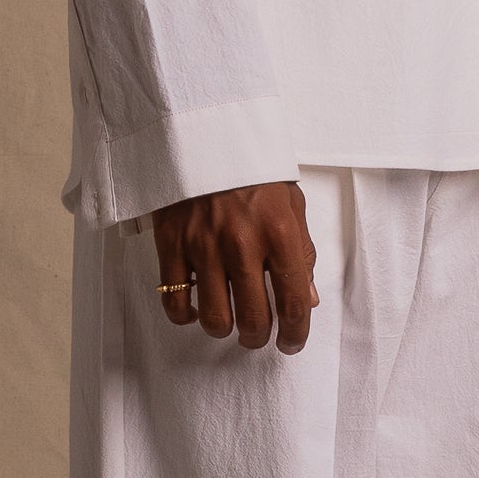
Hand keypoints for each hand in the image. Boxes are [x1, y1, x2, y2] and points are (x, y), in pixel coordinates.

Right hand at [151, 182, 319, 353]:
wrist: (206, 134)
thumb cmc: (253, 172)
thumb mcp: (290, 204)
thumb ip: (301, 253)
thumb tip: (306, 299)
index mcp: (279, 233)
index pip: (293, 302)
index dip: (296, 333)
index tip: (292, 343)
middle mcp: (242, 244)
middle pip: (253, 318)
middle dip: (258, 337)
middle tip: (258, 335)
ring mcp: (204, 246)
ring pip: (215, 318)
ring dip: (225, 330)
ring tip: (229, 323)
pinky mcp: (172, 245)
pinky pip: (175, 301)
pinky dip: (185, 316)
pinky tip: (196, 310)